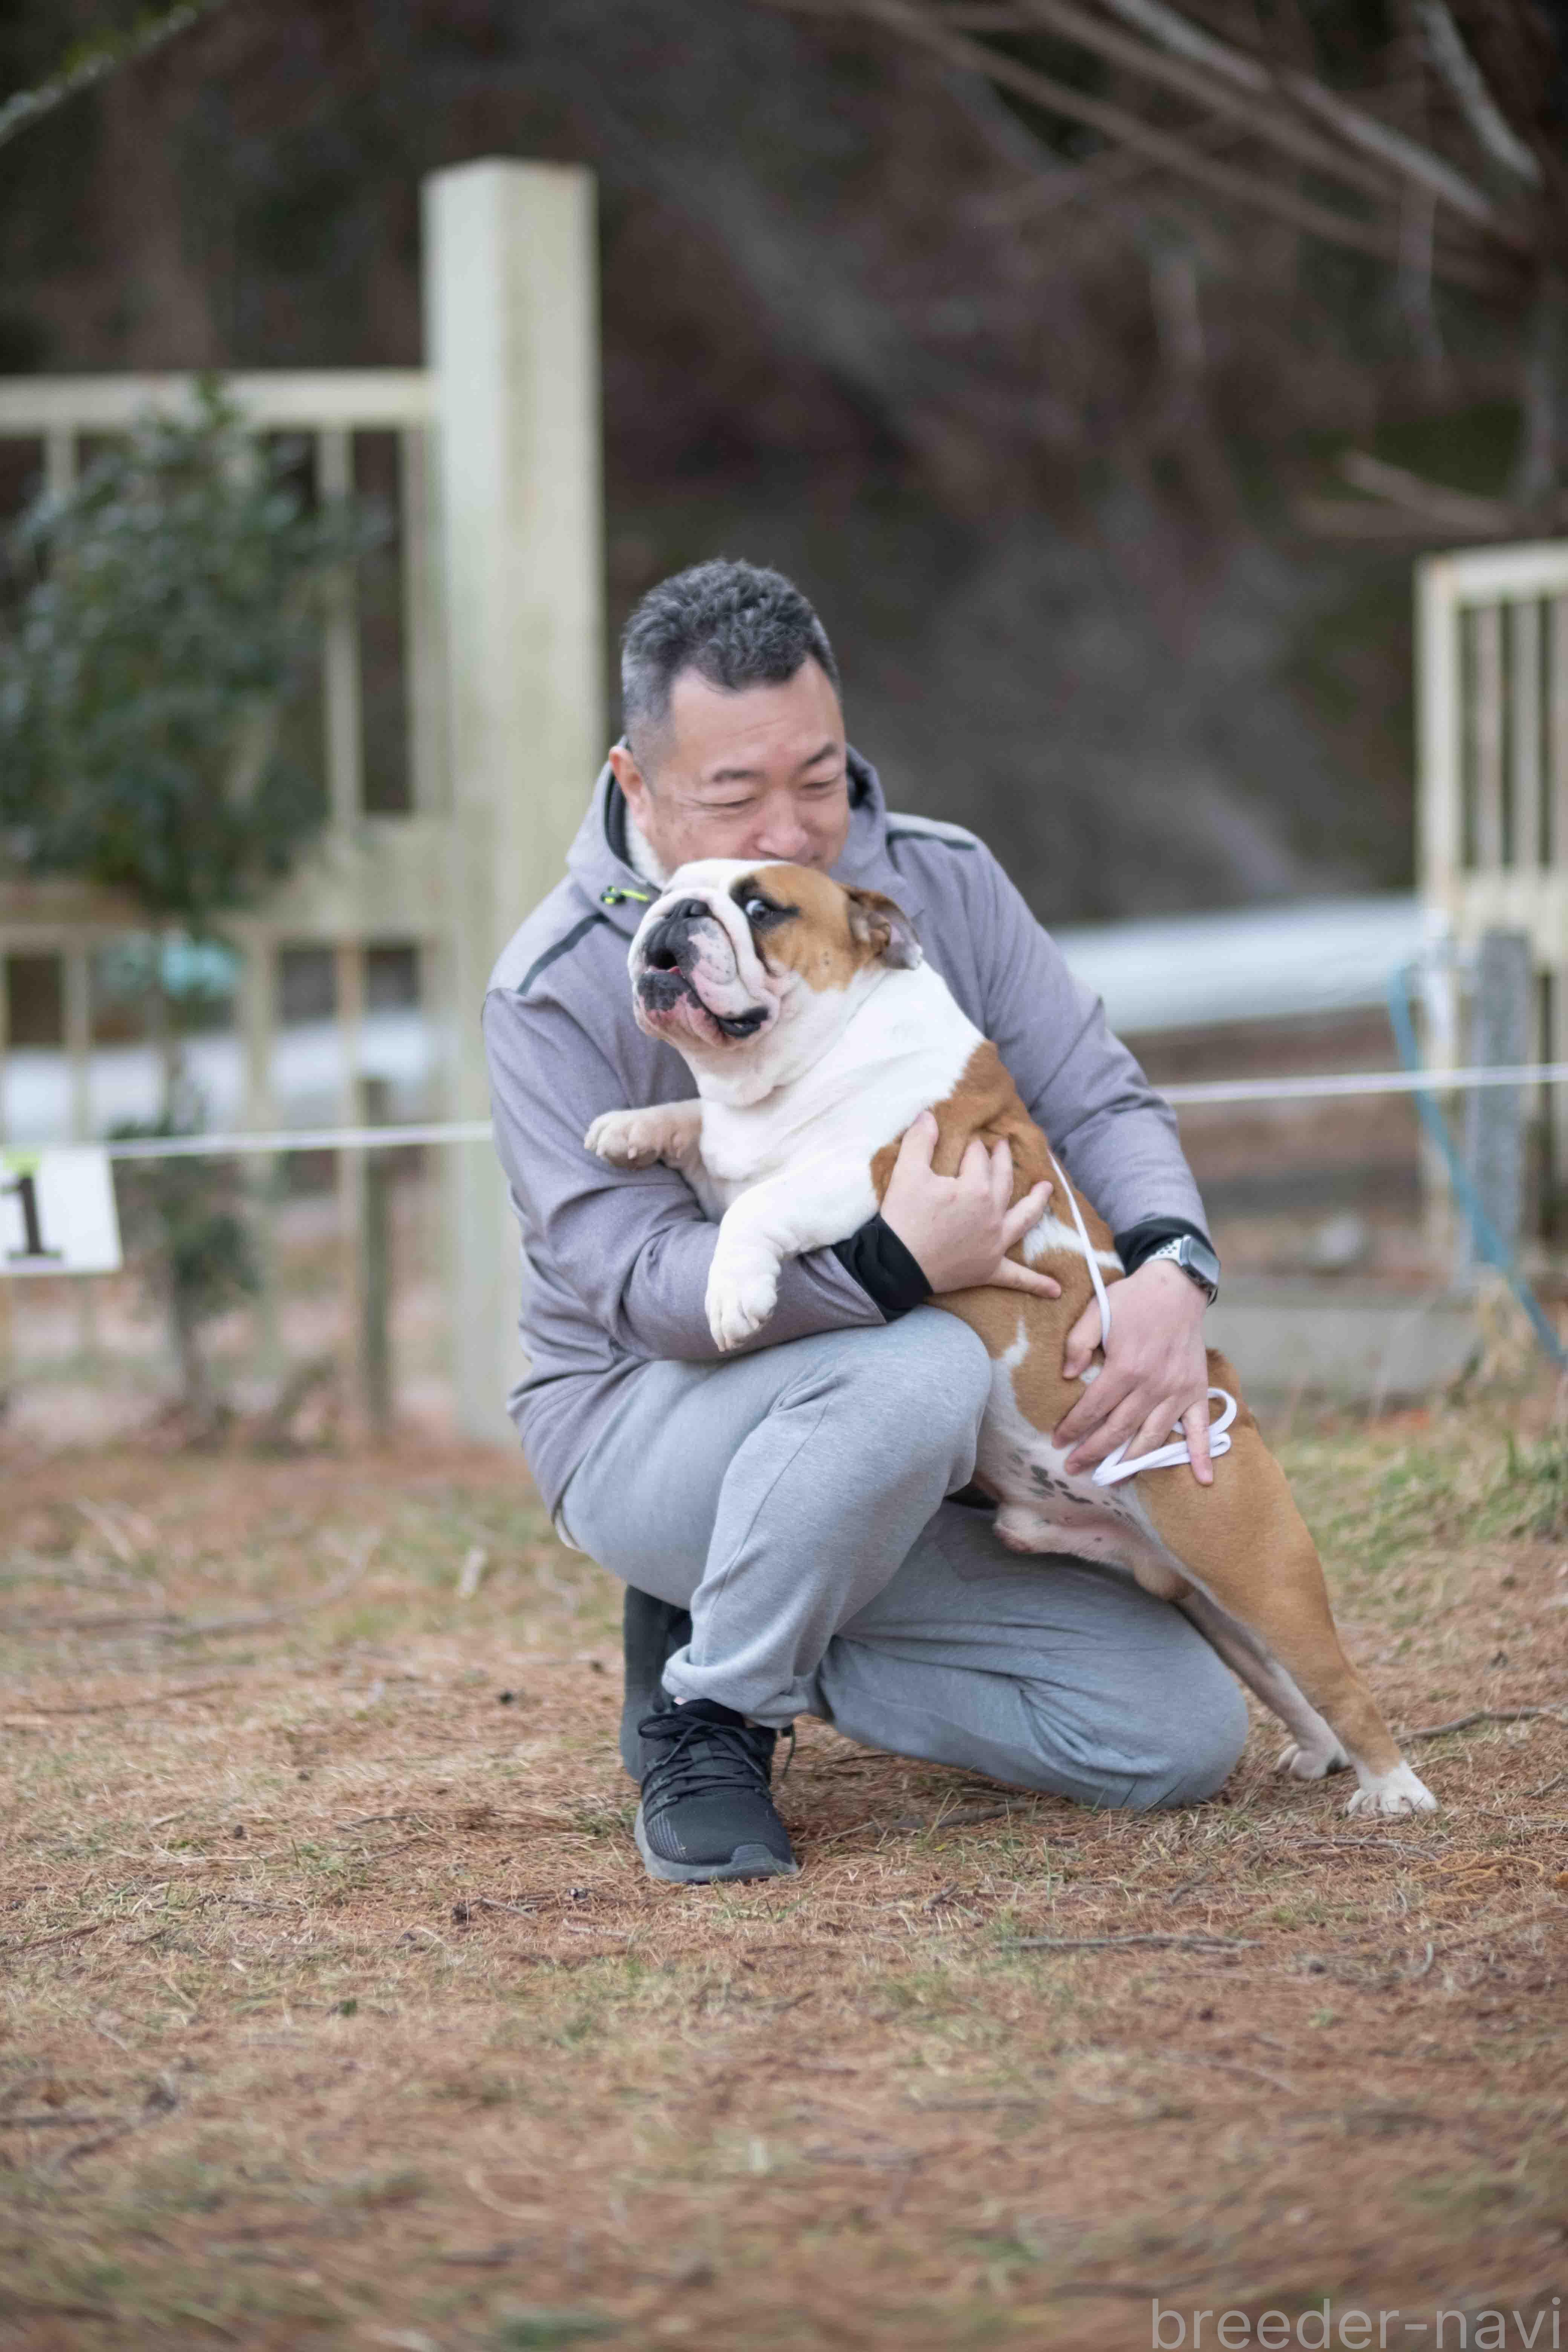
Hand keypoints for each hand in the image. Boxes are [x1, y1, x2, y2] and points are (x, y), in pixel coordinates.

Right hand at [881, 1111, 1061, 1300]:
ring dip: (1038, 1204)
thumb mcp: (907, 1173)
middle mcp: (992, 1214)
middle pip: (1003, 1180)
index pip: (978, 1158)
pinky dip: (1037, 1283)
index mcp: (976, 1188)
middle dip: (1004, 1160)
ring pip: (1024, 1219)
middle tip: (1004, 1147)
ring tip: (1047, 1190)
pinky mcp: (989, 1269)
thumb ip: (920, 1140)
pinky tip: (1055, 1291)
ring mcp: (995, 1243)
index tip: (970, 1140)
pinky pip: (1017, 1277)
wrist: (895, 1266)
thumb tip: (929, 1114)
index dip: (973, 1147)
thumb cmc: (903, 1218)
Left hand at [1054, 1258, 1213, 1484]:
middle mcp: (1153, 1385)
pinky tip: (1202, 1479)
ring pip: (1152, 1437)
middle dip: (1093, 1452)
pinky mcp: (1196, 1391)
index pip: (1093, 1408)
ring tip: (1112, 1478)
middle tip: (1074, 1468)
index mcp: (1125, 1367)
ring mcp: (1178, 1391)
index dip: (1072, 1428)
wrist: (1176, 1286)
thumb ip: (1077, 1343)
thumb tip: (1067, 1376)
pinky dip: (1201, 1454)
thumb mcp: (1096, 1311)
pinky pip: (1200, 1428)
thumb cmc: (1132, 1299)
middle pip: (1119, 1430)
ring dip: (1131, 1462)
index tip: (1058, 1442)